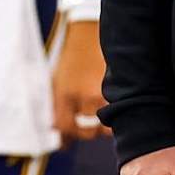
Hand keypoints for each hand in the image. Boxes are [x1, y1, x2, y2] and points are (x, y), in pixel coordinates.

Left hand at [51, 17, 108, 141]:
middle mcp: (84, 96)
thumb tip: (55, 131)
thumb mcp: (56, 81)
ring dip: (104, 126)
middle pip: (88, 131)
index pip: (67, 128)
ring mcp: (104, 93)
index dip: (68, 136)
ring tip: (101, 116)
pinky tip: (114, 109)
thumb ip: (54, 107)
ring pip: (107, 126)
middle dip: (86, 132)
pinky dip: (117, 115)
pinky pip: (120, 113)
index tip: (68, 139)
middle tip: (86, 126)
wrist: (90, 34)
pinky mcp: (120, 89)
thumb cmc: (72, 59)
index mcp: (65, 94)